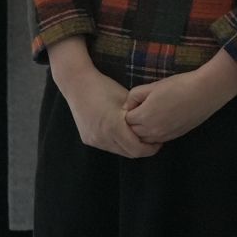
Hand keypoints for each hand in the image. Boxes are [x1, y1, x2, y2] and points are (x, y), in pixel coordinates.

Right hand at [49, 42, 158, 158]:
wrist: (77, 84)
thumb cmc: (105, 87)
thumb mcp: (127, 99)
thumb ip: (139, 117)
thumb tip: (152, 127)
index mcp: (114, 127)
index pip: (138, 150)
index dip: (151, 148)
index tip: (159, 141)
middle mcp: (103, 137)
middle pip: (129, 153)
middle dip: (142, 148)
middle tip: (152, 140)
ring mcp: (94, 140)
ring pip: (118, 151)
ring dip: (129, 146)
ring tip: (137, 135)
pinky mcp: (88, 139)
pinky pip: (108, 146)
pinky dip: (117, 143)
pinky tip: (122, 133)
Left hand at [123, 55, 236, 144]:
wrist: (204, 92)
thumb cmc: (178, 85)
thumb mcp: (153, 85)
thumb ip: (134, 95)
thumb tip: (128, 106)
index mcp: (145, 116)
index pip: (126, 119)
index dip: (130, 110)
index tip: (136, 102)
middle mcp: (153, 130)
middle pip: (133, 132)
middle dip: (134, 122)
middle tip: (141, 109)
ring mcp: (165, 135)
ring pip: (145, 139)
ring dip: (143, 130)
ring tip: (150, 116)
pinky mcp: (175, 136)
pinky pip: (158, 140)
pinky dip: (155, 134)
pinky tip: (161, 121)